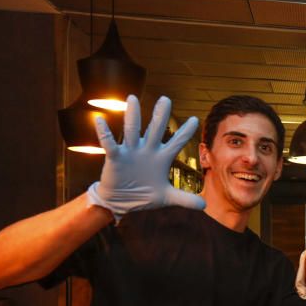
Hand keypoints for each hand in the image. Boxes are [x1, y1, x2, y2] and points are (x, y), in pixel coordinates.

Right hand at [88, 95, 203, 221]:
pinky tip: (100, 121)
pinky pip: (110, 144)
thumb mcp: (167, 197)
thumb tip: (204, 206)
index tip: (196, 119)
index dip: (185, 132)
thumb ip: (185, 199)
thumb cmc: (144, 195)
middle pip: (156, 130)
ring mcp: (131, 152)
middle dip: (161, 115)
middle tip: (166, 99)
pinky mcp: (116, 158)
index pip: (176, 142)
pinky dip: (104, 133)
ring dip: (132, 116)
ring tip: (132, 99)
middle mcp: (147, 150)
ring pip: (132, 131)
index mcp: (161, 158)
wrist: (122, 201)